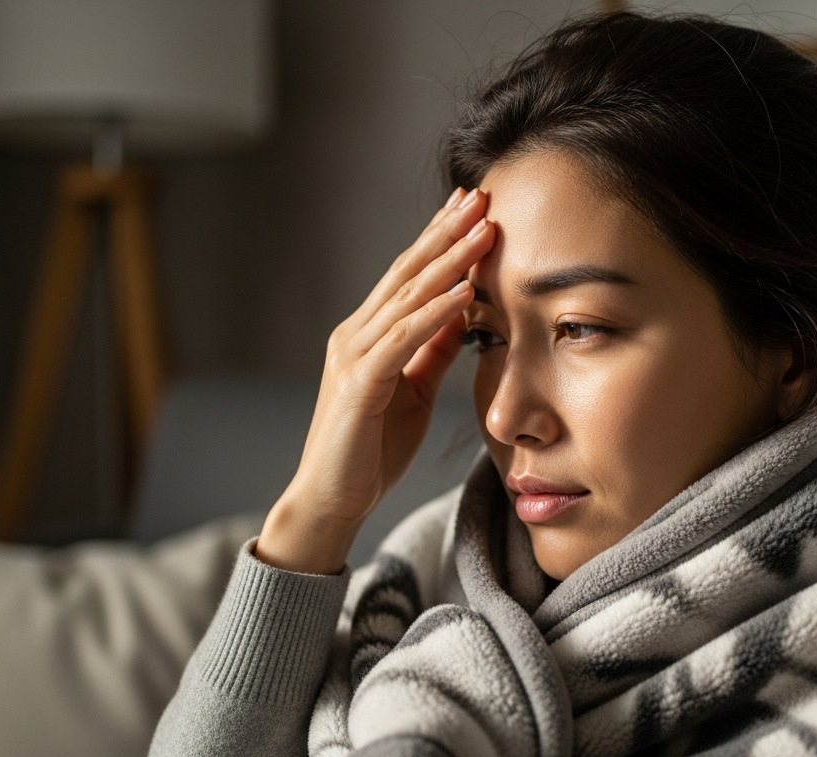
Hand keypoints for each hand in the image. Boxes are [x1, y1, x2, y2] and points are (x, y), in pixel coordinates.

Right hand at [256, 188, 491, 573]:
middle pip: (407, 272)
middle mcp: (356, 335)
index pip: (409, 275)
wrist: (334, 500)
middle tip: (479, 196)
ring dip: (448, 261)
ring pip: (407, 297)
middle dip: (445, 232)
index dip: (440, 239)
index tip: (471, 207)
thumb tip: (463, 311)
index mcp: (369, 335)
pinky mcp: (360, 384)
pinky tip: (463, 292)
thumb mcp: (415, 390)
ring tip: (483, 230)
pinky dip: (435, 313)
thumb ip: (433, 350)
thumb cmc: (372, 449)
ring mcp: (354, 356)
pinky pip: (403, 339)